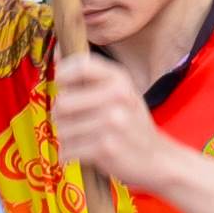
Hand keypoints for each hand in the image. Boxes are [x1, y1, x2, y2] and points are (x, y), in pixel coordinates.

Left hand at [43, 42, 179, 206]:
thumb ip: (92, 78)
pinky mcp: (106, 147)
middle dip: (61, 116)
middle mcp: (117, 97)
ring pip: (62, 129)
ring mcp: (112, 122)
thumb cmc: (131, 124)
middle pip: (63, 102)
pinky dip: (71, 154)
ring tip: (84, 139)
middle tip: (73, 122)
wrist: (157, 159)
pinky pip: (68, 149)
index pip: (81, 65)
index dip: (63, 74)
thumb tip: (56, 53)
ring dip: (67, 138)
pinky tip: (85, 154)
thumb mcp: (121, 92)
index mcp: (119, 79)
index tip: (61, 84)